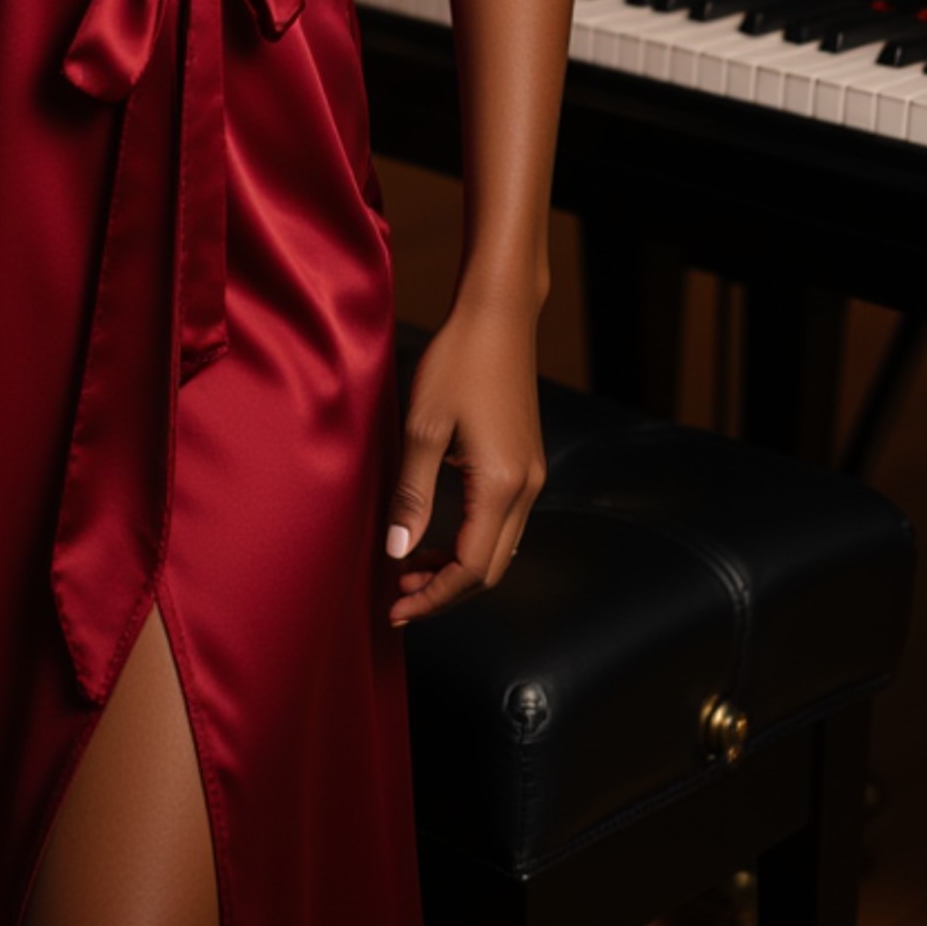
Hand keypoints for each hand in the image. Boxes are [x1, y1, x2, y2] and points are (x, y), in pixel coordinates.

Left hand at [383, 295, 544, 627]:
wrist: (498, 316)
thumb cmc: (457, 361)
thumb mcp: (423, 426)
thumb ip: (412, 495)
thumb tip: (398, 553)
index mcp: (500, 484)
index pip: (471, 568)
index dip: (433, 597)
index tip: (396, 609)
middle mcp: (526, 487)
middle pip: (491, 569)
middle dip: (445, 592)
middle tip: (398, 596)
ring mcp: (531, 475)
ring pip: (499, 548)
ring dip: (458, 568)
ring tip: (410, 569)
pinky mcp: (526, 462)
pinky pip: (503, 522)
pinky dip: (471, 541)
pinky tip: (437, 534)